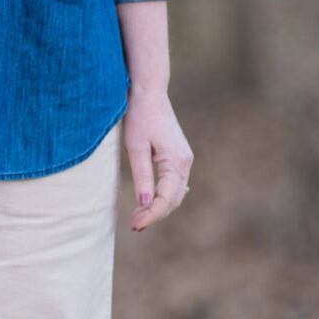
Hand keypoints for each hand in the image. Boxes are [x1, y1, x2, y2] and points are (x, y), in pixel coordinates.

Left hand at [122, 87, 192, 232]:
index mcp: (176, 161)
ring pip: (175, 194)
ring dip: (158, 207)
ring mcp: (184, 160)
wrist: (149, 93)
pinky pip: (174, 184)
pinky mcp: (178, 157)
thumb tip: (144, 203)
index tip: (135, 226)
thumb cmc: (140, 116)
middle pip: (174, 200)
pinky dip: (163, 197)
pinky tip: (149, 203)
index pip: (166, 198)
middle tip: (133, 225)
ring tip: (137, 217)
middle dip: (154, 215)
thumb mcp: (135, 147)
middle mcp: (185, 162)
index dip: (151, 215)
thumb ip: (142, 176)